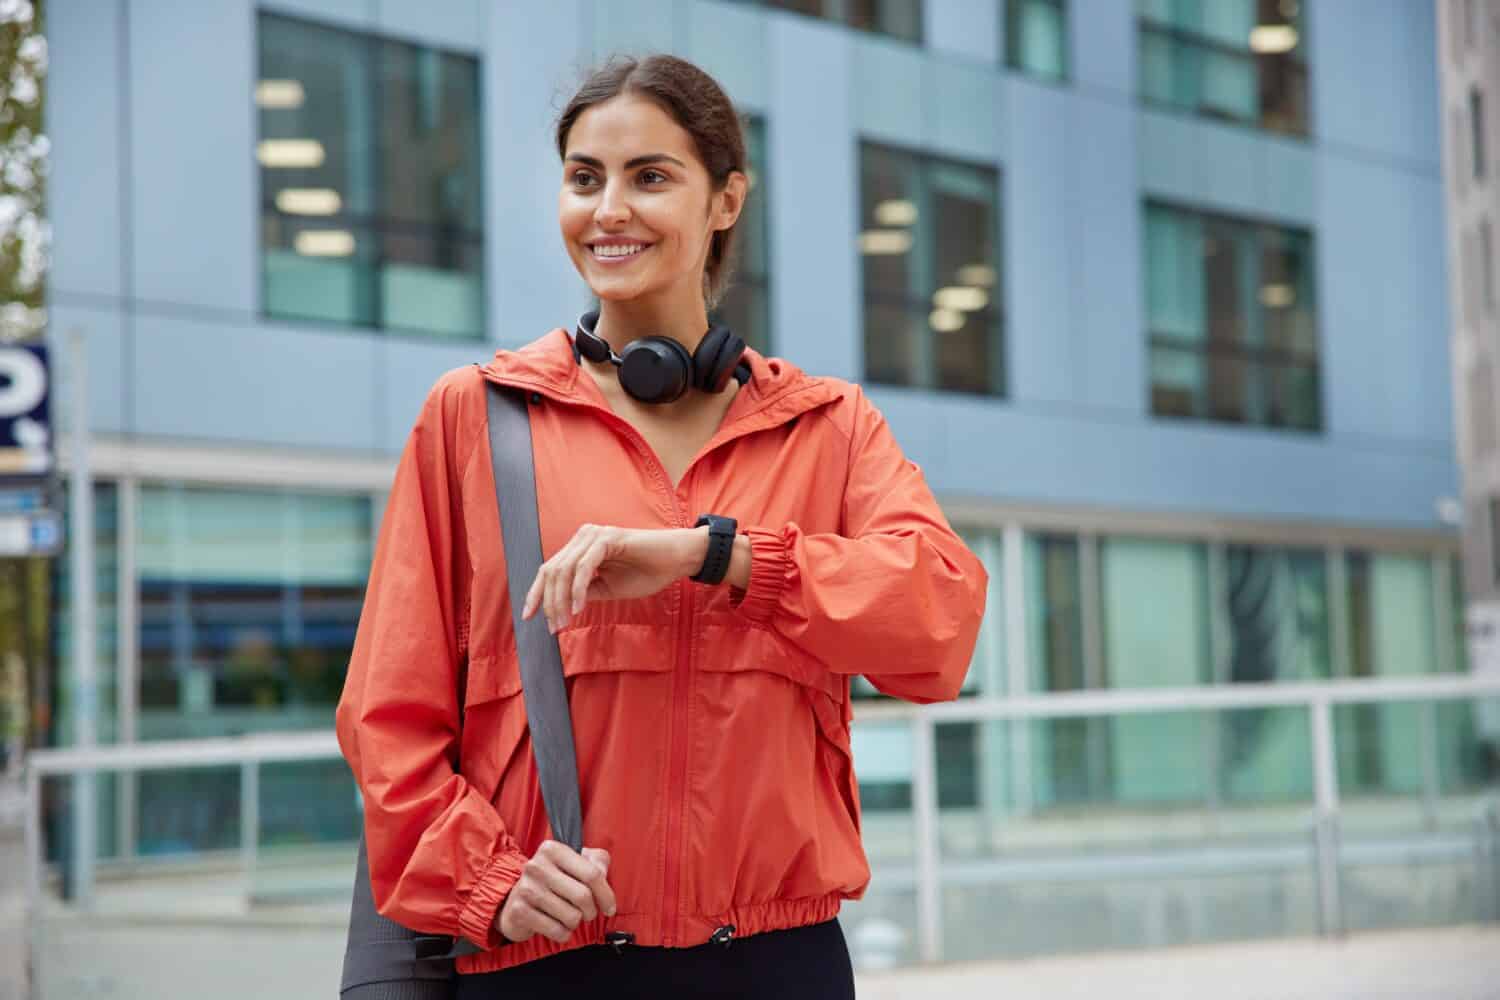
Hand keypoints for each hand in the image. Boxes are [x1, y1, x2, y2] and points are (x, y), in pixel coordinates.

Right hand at [494, 841, 616, 944]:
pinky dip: (563, 933)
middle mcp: (537, 866)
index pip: (592, 873)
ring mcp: (527, 888)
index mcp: (553, 849)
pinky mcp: (520, 911)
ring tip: (568, 916)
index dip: (606, 894)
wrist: (514, 900)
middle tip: (588, 913)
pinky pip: (557, 931)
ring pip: (572, 916)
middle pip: (583, 896)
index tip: (610, 907)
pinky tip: (557, 925)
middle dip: (591, 911)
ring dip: (576, 922)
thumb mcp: (575, 863)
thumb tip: (603, 875)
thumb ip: (597, 862)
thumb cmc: (553, 881)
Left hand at [521, 524, 703, 632]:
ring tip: (565, 621)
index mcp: (580, 547)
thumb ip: (583, 593)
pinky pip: (584, 567)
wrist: (675, 560)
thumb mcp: (607, 588)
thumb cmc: (646, 572)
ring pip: (564, 569)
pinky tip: (580, 607)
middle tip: (554, 627)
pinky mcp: (607, 539)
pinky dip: (579, 589)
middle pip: (551, 570)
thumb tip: (560, 607)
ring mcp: (594, 535)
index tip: (529, 617)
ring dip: (561, 599)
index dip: (536, 594)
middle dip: (548, 602)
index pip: (549, 570)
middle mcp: (583, 537)